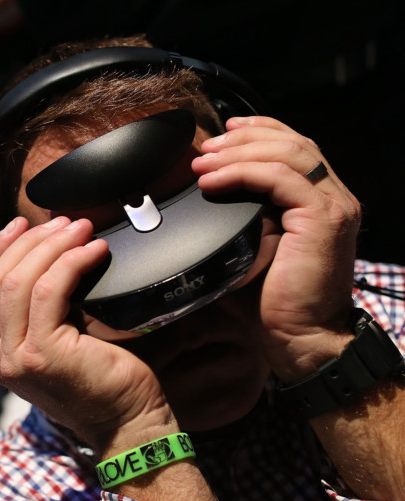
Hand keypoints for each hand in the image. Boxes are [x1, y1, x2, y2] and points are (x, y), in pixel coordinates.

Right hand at [0, 216, 178, 452]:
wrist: (128, 424)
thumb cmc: (103, 381)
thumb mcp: (59, 342)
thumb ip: (39, 312)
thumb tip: (45, 255)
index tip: (20, 224)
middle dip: (29, 241)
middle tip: (62, 222)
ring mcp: (17, 358)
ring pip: (19, 282)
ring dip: (51, 246)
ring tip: (79, 228)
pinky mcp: (43, 355)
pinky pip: (48, 291)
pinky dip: (71, 262)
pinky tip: (93, 251)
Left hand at [192, 116, 361, 380]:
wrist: (301, 338)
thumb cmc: (273, 303)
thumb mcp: (252, 249)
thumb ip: (239, 221)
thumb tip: (199, 205)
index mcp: (320, 200)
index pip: (295, 146)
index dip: (260, 130)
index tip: (224, 130)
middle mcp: (333, 196)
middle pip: (290, 142)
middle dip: (243, 138)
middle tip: (206, 146)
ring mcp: (332, 205)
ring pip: (286, 153)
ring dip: (238, 152)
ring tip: (203, 161)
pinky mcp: (322, 219)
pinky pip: (279, 179)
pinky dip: (242, 173)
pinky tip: (213, 180)